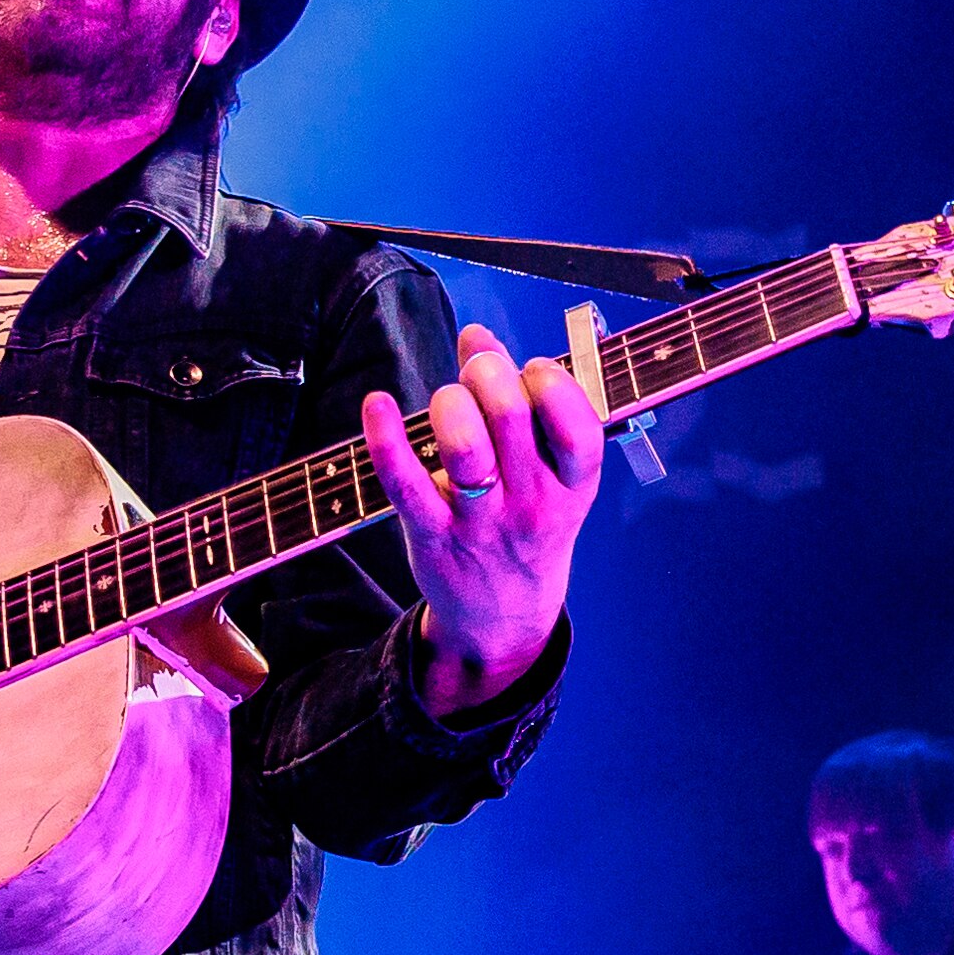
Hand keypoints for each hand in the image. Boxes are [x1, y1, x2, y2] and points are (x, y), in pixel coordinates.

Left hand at [359, 323, 607, 717]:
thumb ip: (522, 406)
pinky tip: (375, 404)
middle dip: (488, 373)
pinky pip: (405, 482)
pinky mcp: (432, 536)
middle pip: (512, 416)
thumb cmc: (526, 527)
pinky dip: (385, 438)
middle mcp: (532, 503)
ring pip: (464, 445)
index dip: (551, 382)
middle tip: (476, 375)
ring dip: (448, 402)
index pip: (577, 425)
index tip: (531, 371)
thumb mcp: (550, 478)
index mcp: (573, 486)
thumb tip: (476, 335)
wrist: (503, 619)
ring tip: (446, 401)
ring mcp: (482, 523)